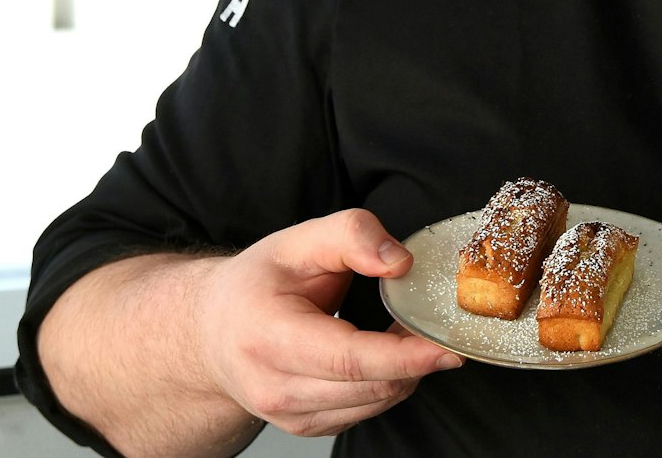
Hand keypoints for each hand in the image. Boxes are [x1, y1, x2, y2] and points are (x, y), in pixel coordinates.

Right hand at [194, 208, 461, 436]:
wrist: (213, 330)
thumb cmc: (256, 285)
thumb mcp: (299, 240)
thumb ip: (352, 235)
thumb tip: (399, 262)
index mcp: (268, 337)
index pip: (348, 358)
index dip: (405, 356)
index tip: (448, 347)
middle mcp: (273, 387)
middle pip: (370, 386)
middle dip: (416, 358)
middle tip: (434, 321)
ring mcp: (288, 415)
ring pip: (375, 402)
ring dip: (406, 371)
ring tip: (404, 330)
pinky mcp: (306, 426)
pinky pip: (367, 411)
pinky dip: (389, 382)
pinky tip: (384, 352)